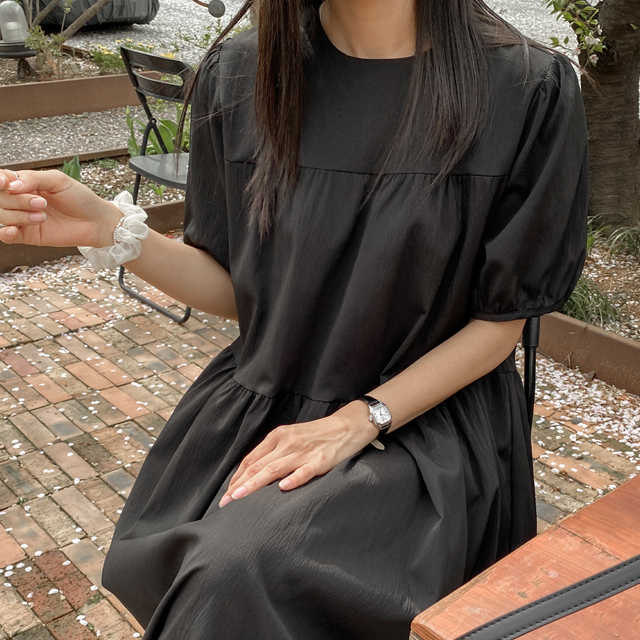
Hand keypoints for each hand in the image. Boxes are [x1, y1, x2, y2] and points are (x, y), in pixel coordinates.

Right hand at [0, 169, 122, 247]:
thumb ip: (34, 179)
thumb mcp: (59, 181)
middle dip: (17, 200)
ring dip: (20, 216)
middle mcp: (20, 201)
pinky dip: (5, 233)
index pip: (1, 180)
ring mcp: (23, 219)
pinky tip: (15, 230)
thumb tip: (11, 185)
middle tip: (42, 203)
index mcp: (26, 184)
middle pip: (0, 199)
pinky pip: (5, 236)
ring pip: (2, 216)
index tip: (6, 184)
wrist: (96, 221)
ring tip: (43, 216)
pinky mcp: (28, 236)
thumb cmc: (81, 199)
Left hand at [219, 400, 379, 506]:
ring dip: (255, 484)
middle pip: (258, 466)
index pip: (251, 459)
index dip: (237, 477)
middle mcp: (287, 442)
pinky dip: (293, 479)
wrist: (348, 425)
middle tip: (225, 501)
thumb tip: (254, 472)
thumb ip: (274, 452)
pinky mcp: (321, 460)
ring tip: (240, 498)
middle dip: (239, 485)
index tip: (226, 493)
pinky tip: (283, 488)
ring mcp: (304, 451)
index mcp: (278, 436)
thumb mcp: (292, 437)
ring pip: (274, 469)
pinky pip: (304, 471)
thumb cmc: (318, 434)